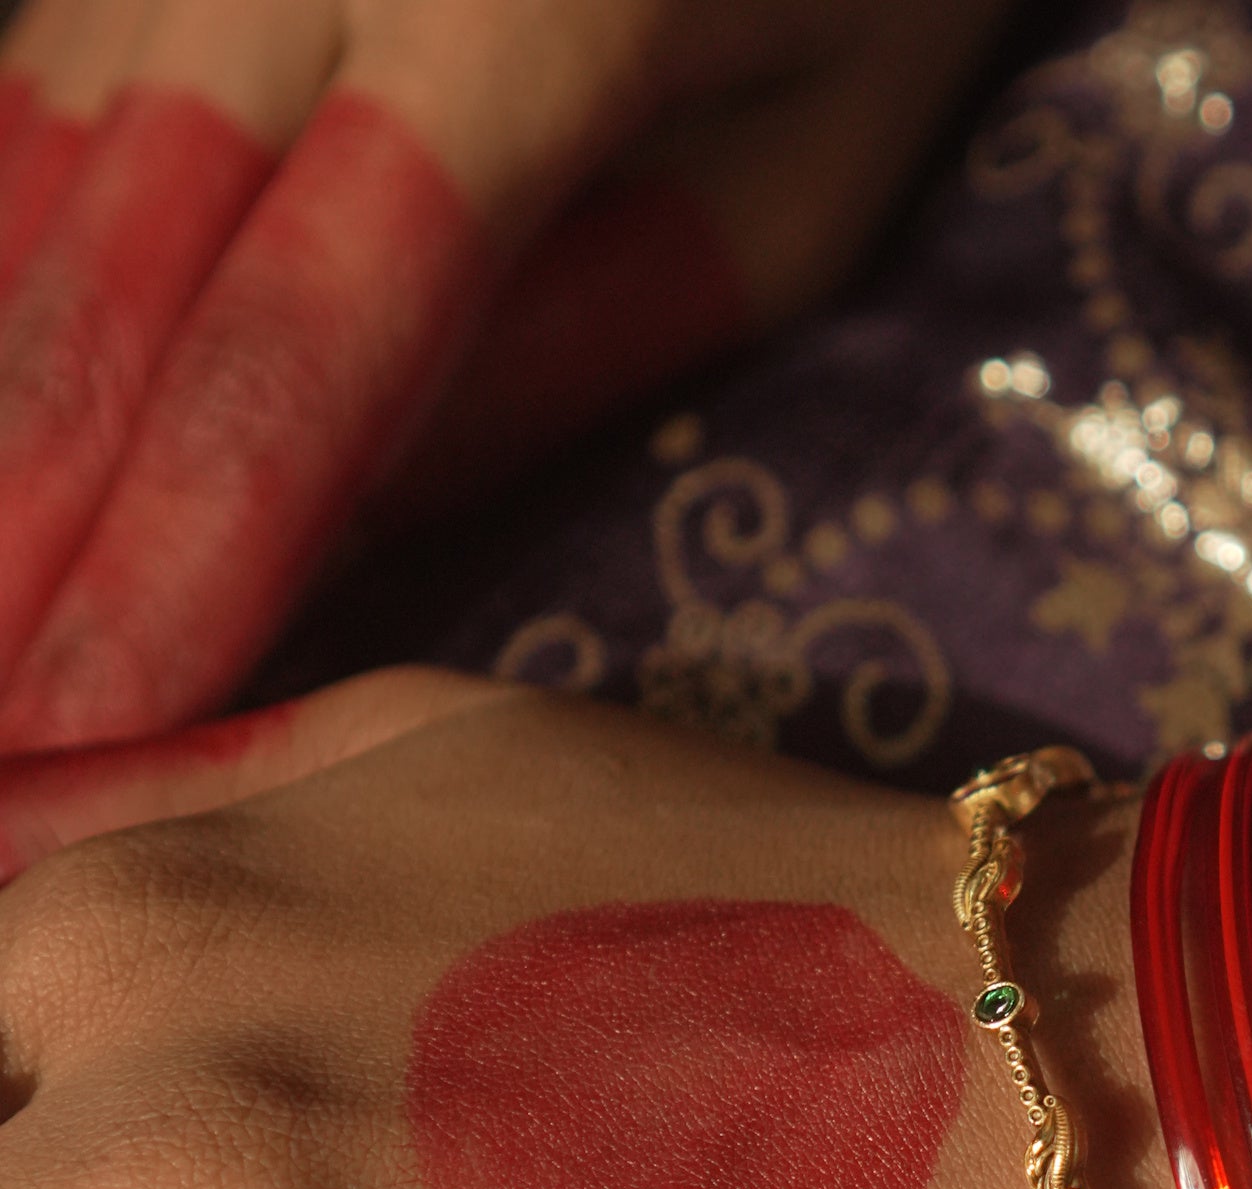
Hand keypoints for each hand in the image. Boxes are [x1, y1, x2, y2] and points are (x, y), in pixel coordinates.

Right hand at [0, 0, 1013, 750]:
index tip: (90, 733)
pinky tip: (6, 442)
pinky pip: (46, 100)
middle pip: (123, 275)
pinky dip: (9, 277)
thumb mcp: (783, 202)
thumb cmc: (849, 1)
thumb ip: (562, 354)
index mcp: (522, 9)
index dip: (182, 558)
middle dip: (28, 527)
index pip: (305, 344)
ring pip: (45, 180)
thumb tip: (332, 522)